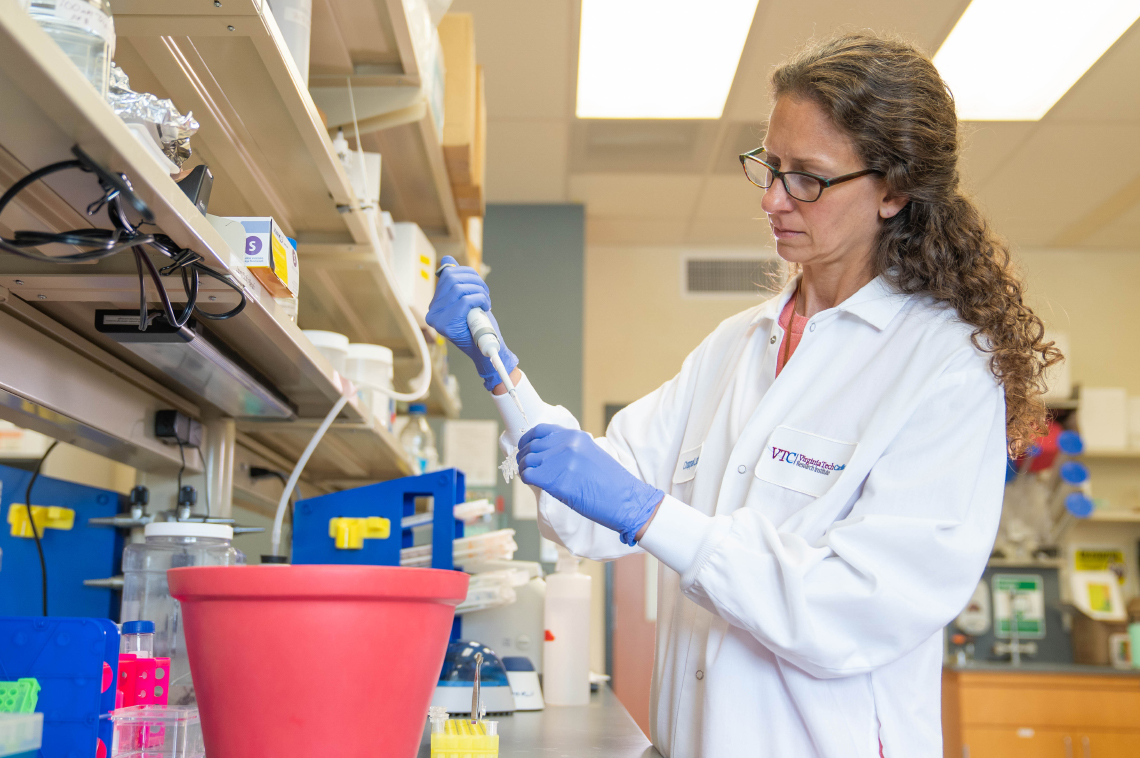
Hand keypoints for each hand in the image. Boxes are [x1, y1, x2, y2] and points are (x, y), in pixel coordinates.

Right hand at [426, 256, 517, 390]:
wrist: (485, 350)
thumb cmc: (478, 325)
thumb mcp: (467, 300)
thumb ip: (456, 282)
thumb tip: (447, 260)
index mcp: (435, 304)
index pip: (447, 275)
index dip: (466, 273)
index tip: (478, 284)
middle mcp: (431, 311)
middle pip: (452, 279)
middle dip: (474, 280)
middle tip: (485, 291)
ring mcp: (436, 319)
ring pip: (459, 288)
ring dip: (479, 290)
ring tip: (486, 300)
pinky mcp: (445, 325)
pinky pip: (464, 300)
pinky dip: (479, 299)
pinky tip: (485, 306)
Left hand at [517, 424, 663, 545]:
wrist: (625, 500)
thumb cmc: (611, 483)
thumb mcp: (591, 455)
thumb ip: (570, 450)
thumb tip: (548, 456)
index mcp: (575, 436)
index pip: (540, 430)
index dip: (528, 440)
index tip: (525, 448)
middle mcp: (566, 444)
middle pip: (530, 446)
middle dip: (524, 457)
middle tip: (525, 467)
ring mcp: (560, 461)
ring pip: (526, 460)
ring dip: (524, 469)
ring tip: (530, 477)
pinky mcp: (556, 480)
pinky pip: (528, 475)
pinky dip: (526, 479)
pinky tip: (534, 484)